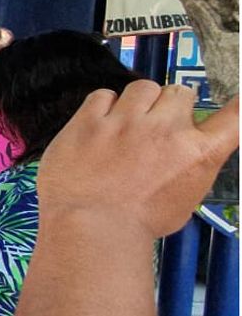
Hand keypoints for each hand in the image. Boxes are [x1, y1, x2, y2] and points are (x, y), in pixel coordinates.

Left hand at [39, 81, 238, 238]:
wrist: (90, 228)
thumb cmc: (135, 224)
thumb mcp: (182, 201)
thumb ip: (189, 167)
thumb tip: (186, 154)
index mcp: (197, 154)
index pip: (233, 117)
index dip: (238, 104)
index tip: (238, 98)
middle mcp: (166, 130)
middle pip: (179, 92)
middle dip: (169, 107)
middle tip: (154, 127)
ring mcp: (126, 121)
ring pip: (142, 87)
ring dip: (137, 102)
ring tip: (125, 126)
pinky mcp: (90, 120)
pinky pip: (103, 94)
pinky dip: (103, 107)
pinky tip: (99, 127)